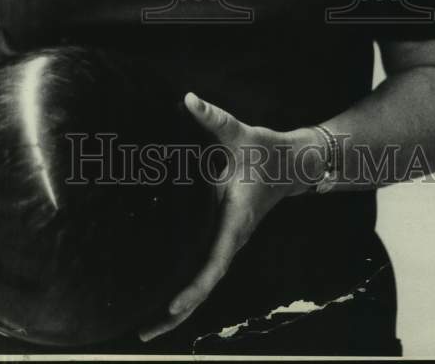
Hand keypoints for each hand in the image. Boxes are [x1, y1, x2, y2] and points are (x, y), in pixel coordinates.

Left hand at [139, 93, 320, 342]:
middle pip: (203, 287)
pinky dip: (185, 289)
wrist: (292, 163)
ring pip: (202, 283)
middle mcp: (230, 239)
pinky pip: (202, 271)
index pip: (213, 263)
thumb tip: (188, 99)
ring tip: (145, 330)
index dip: (193, 287)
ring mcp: (227, 242)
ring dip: (177, 307)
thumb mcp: (240, 132)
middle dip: (175, 313)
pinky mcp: (223, 238)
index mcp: (235, 222)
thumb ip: (213, 118)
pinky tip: (164, 301)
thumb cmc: (265, 150)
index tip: (172, 307)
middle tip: (141, 335)